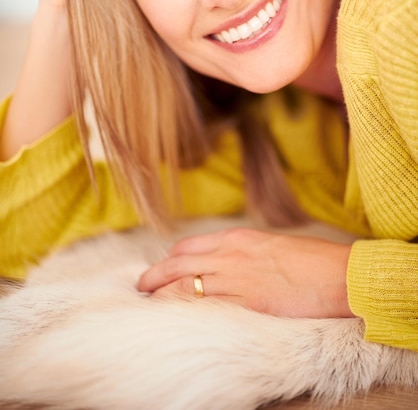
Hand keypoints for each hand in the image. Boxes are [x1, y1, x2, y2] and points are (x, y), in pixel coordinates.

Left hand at [137, 227, 353, 317]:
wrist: (339, 274)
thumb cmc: (311, 260)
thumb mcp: (271, 245)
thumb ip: (246, 252)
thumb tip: (230, 262)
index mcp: (237, 238)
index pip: (189, 247)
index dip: (169, 258)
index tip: (161, 268)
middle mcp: (231, 255)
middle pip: (178, 264)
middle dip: (155, 276)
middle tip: (141, 287)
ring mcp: (238, 279)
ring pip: (185, 287)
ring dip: (163, 297)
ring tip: (149, 306)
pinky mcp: (248, 304)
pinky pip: (206, 308)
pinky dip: (186, 312)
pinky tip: (175, 320)